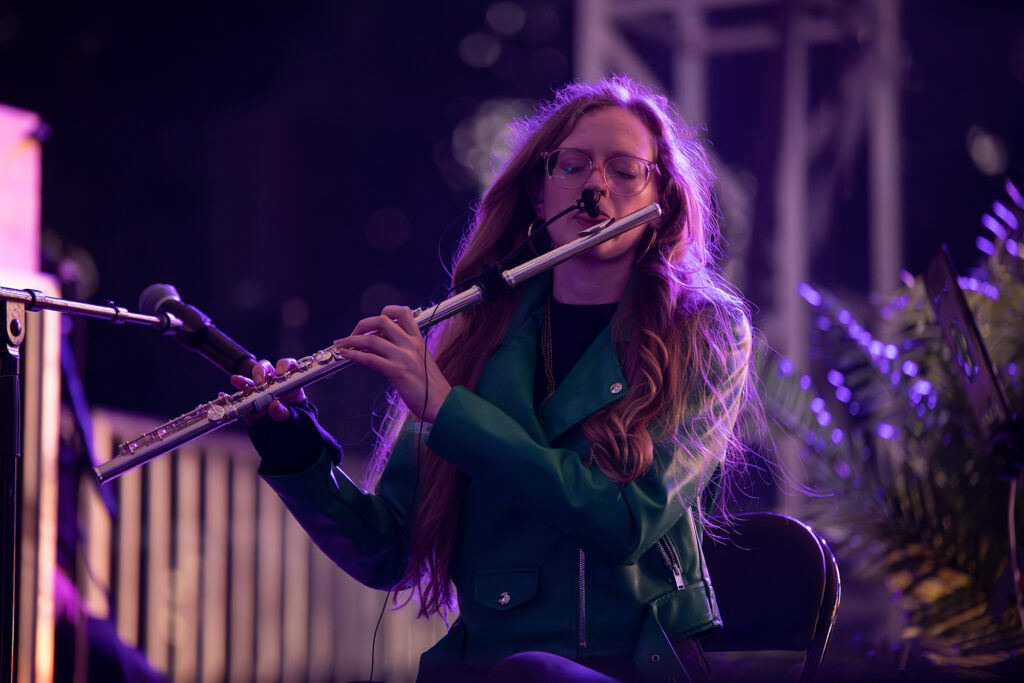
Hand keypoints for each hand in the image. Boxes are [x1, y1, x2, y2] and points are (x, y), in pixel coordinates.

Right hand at [229, 358, 306, 423]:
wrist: (284, 442)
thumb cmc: (294, 427)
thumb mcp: (295, 421)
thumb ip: (285, 413)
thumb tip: (274, 405)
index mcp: (291, 385)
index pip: (288, 366)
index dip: (284, 366)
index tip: (280, 375)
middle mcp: (275, 385)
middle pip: (265, 369)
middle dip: (261, 372)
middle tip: (260, 384)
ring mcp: (261, 394)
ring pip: (250, 381)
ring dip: (243, 380)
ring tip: (236, 381)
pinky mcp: (249, 404)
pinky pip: (238, 397)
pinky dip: (230, 396)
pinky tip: (223, 396)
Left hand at [334, 305, 450, 421]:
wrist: (442, 403)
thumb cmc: (431, 387)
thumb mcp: (421, 360)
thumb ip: (405, 350)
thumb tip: (384, 345)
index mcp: (418, 339)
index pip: (402, 312)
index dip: (385, 312)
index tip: (373, 323)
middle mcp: (411, 344)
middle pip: (382, 320)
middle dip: (362, 324)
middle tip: (353, 334)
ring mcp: (404, 356)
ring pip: (371, 339)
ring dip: (351, 340)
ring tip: (341, 345)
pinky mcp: (397, 371)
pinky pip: (370, 359)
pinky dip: (354, 355)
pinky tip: (346, 355)